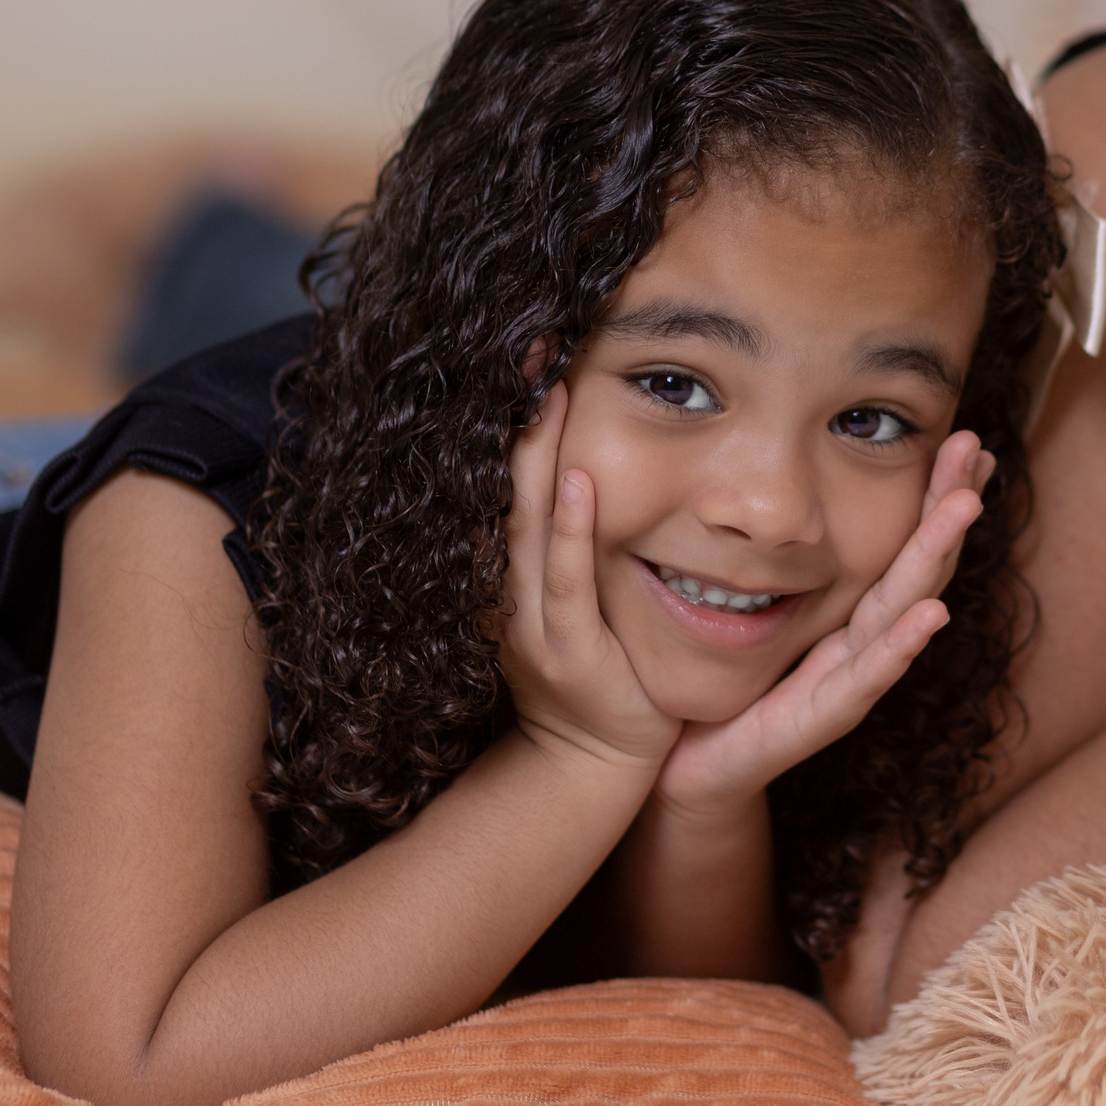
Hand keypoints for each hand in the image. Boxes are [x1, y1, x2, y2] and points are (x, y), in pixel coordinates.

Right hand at [498, 382, 676, 768]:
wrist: (595, 762)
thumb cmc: (598, 667)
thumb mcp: (572, 592)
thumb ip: (570, 534)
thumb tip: (588, 457)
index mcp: (509, 571)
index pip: (507, 478)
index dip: (514, 416)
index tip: (530, 350)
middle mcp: (508, 589)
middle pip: (507, 487)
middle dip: (518, 417)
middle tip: (531, 343)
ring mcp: (534, 620)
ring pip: (530, 524)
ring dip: (540, 458)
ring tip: (549, 394)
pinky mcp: (570, 649)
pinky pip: (568, 581)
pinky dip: (572, 531)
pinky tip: (584, 483)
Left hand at [650, 430, 988, 819]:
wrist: (683, 770)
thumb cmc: (717, 686)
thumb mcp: (744, 605)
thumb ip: (759, 551)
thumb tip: (757, 471)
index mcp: (846, 616)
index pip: (902, 545)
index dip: (933, 494)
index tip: (964, 439)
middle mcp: (858, 646)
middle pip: (917, 568)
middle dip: (947, 506)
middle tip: (974, 446)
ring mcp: (845, 684)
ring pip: (903, 611)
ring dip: (936, 556)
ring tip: (965, 502)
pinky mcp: (817, 721)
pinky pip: (864, 679)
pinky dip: (901, 646)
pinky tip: (931, 613)